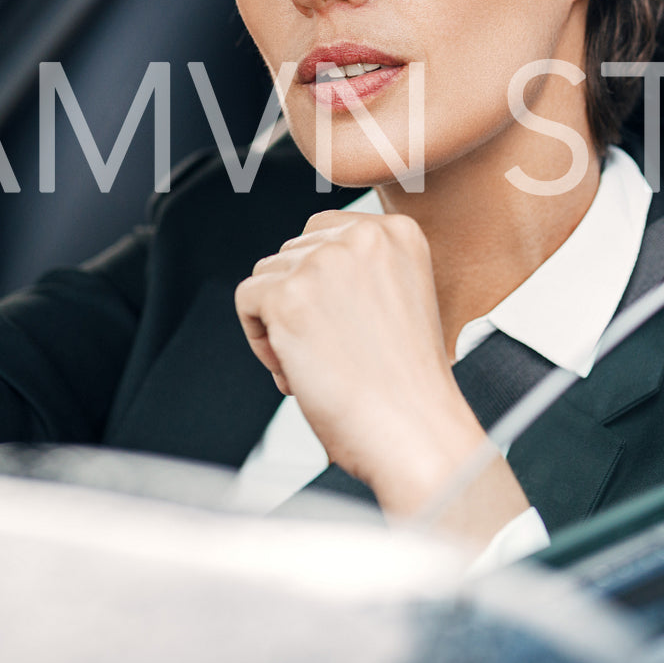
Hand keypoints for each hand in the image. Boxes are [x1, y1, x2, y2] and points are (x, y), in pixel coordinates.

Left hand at [235, 211, 529, 542]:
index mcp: (398, 232)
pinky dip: (261, 341)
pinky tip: (297, 369)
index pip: (325, 232)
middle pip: (292, 253)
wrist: (415, 430)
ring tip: (317, 363)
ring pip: (267, 276)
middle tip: (331, 350)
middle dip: (300, 302)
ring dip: (279, 323)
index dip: (321, 284)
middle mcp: (362, 236)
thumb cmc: (409, 384)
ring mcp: (324, 262)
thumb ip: (360, 269)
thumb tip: (302, 264)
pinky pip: (247, 301)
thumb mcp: (399, 298)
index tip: (341, 323)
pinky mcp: (288, 295)